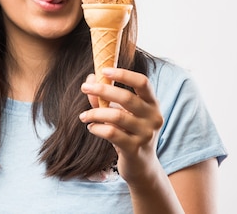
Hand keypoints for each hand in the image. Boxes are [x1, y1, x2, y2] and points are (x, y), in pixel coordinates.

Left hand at [79, 68, 164, 184]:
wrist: (141, 166)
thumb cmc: (129, 133)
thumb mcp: (121, 113)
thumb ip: (106, 98)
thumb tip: (90, 79)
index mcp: (152, 103)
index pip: (142, 82)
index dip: (123, 74)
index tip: (104, 70)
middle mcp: (153, 117)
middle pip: (127, 97)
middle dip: (102, 90)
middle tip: (84, 87)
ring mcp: (146, 134)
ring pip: (116, 116)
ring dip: (95, 112)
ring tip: (84, 115)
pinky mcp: (135, 148)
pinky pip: (111, 133)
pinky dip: (97, 128)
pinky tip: (91, 127)